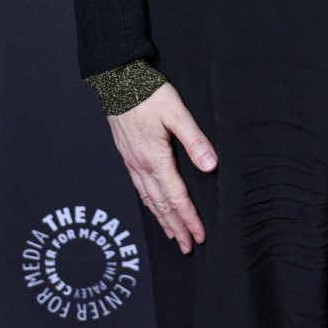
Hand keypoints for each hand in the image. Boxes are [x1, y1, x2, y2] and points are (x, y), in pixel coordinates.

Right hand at [107, 82, 217, 253]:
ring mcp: (132, 162)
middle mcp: (141, 166)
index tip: (200, 236)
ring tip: (173, 235)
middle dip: (177, 227)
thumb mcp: (176, 112)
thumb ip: (194, 139)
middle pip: (161, 205)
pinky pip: (139, 188)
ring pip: (149, 200)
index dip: (189, 218)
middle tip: (189, 247)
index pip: (176, 197)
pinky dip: (149, 204)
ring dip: (162, 220)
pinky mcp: (127, 155)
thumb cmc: (147, 94)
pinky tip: (153, 207)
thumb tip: (211, 165)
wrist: (116, 80)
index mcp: (155, 159)